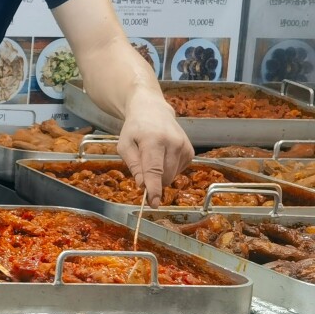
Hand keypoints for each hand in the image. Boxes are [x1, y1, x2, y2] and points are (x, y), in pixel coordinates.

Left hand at [117, 91, 192, 206]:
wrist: (153, 110)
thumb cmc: (135, 128)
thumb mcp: (124, 145)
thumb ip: (133, 165)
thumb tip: (142, 185)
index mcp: (153, 140)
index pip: (155, 169)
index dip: (154, 188)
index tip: (153, 203)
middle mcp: (173, 143)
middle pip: (165, 176)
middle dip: (153, 182)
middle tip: (142, 173)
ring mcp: (184, 147)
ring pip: (172, 176)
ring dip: (160, 175)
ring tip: (151, 157)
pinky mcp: (190, 152)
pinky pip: (178, 171)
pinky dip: (168, 170)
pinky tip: (162, 156)